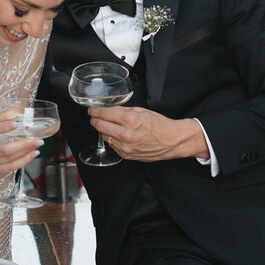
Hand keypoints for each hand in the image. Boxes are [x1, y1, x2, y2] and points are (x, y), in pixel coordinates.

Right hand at [0, 110, 42, 185]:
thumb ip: (1, 117)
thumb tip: (18, 106)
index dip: (2, 127)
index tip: (15, 123)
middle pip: (4, 150)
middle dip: (23, 145)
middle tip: (37, 139)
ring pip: (10, 159)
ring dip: (26, 152)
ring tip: (37, 144)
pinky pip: (11, 167)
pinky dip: (23, 161)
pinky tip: (32, 154)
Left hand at [87, 106, 207, 162]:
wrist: (172, 141)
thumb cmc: (159, 125)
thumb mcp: (141, 111)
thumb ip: (123, 110)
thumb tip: (109, 109)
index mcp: (129, 120)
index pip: (103, 113)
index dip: (94, 110)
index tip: (92, 108)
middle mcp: (125, 134)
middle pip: (98, 125)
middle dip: (94, 119)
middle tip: (94, 115)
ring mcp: (124, 147)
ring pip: (104, 135)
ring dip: (103, 129)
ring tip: (108, 124)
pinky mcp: (126, 155)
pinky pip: (112, 145)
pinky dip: (112, 138)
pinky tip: (117, 134)